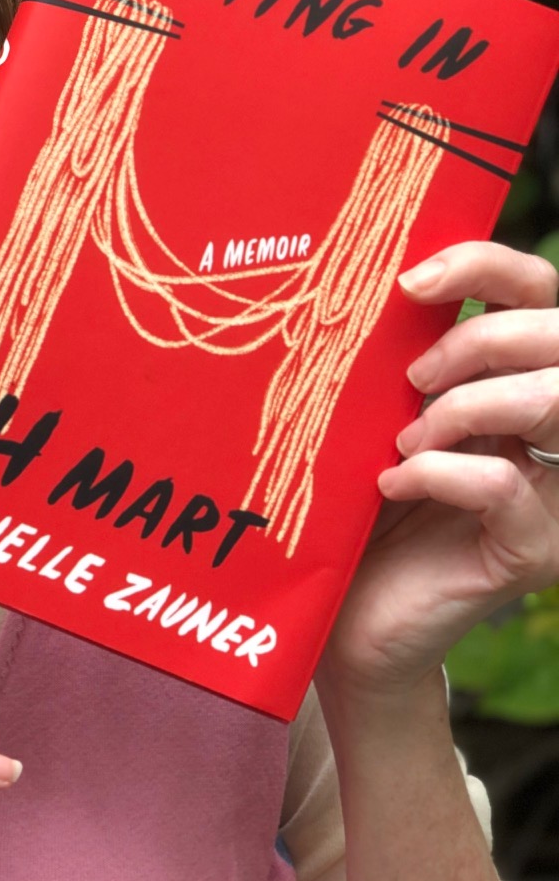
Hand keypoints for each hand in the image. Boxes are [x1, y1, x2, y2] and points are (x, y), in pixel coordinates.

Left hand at [321, 239, 558, 702]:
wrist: (342, 614)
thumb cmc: (354, 503)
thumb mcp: (377, 412)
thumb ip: (402, 355)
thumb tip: (382, 279)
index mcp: (520, 379)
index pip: (543, 295)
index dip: (488, 266)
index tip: (411, 281)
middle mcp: (554, 433)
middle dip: (477, 340)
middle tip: (410, 377)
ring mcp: (555, 494)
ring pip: (553, 403)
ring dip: (464, 406)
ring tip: (403, 438)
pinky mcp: (533, 549)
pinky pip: (503, 483)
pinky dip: (438, 472)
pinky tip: (392, 484)